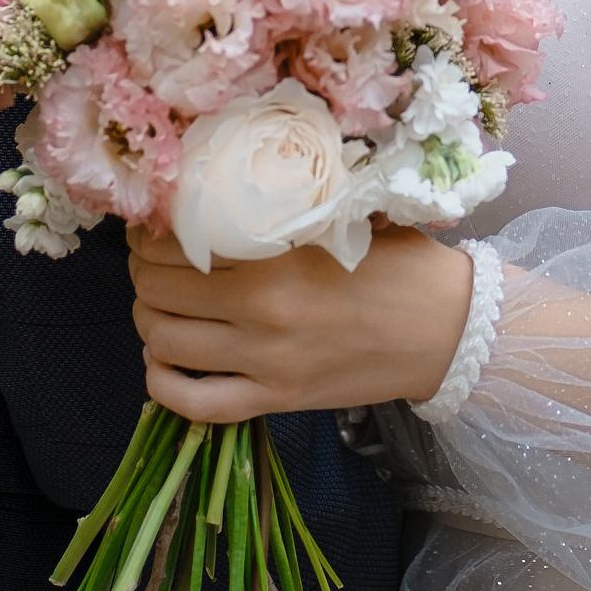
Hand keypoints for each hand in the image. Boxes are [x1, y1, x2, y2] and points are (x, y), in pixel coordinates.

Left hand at [128, 221, 474, 424]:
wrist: (447, 329)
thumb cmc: (398, 262)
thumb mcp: (341, 216)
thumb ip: (280, 206)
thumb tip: (215, 187)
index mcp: (276, 257)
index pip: (176, 244)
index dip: (149, 234)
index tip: (154, 225)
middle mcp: (262, 312)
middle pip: (158, 292)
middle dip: (143, 273)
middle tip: (152, 261)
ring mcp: (266, 363)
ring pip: (164, 344)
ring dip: (149, 321)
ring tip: (161, 304)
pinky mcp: (276, 401)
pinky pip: (195, 404)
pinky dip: (163, 384)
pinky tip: (163, 362)